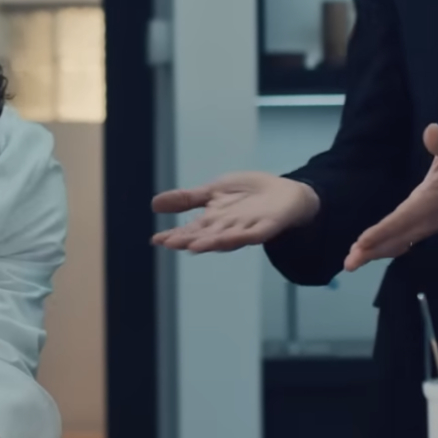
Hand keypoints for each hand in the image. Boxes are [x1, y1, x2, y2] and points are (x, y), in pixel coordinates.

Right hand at [150, 172, 319, 252]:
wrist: (284, 192)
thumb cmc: (248, 194)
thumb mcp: (213, 191)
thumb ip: (187, 199)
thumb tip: (153, 204)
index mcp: (212, 221)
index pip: (189, 230)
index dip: (174, 235)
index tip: (156, 240)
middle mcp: (226, 229)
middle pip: (204, 237)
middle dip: (187, 240)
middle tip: (169, 243)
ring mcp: (245, 229)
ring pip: (225, 239)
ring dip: (209, 243)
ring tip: (192, 246)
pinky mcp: (265, 227)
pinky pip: (251, 235)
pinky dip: (238, 238)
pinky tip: (226, 238)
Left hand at [344, 124, 437, 271]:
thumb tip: (431, 133)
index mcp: (431, 200)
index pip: (402, 218)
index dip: (382, 231)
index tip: (362, 243)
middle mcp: (428, 217)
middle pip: (396, 238)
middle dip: (372, 250)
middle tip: (349, 263)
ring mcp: (429, 225)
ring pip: (400, 242)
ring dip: (377, 252)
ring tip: (353, 261)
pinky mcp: (429, 225)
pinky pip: (405, 240)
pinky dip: (388, 247)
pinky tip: (374, 251)